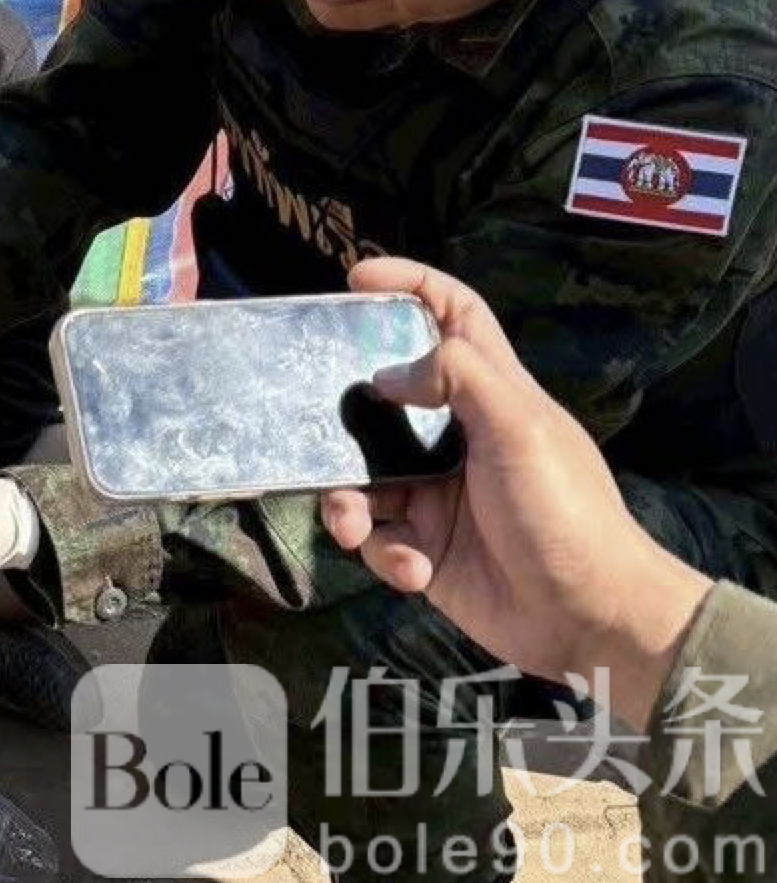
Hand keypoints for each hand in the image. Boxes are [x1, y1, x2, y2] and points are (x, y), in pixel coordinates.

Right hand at [322, 258, 710, 725]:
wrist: (589, 619)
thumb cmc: (567, 514)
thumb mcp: (520, 428)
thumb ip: (459, 378)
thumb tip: (387, 373)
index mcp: (491, 395)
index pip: (452, 317)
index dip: (410, 285)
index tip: (356, 277)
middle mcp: (457, 438)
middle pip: (382, 400)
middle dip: (341, 414)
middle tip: (307, 420)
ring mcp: (436, 494)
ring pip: (359, 477)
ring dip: (346, 501)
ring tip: (353, 524)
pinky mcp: (422, 548)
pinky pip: (374, 538)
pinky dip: (383, 553)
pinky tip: (413, 569)